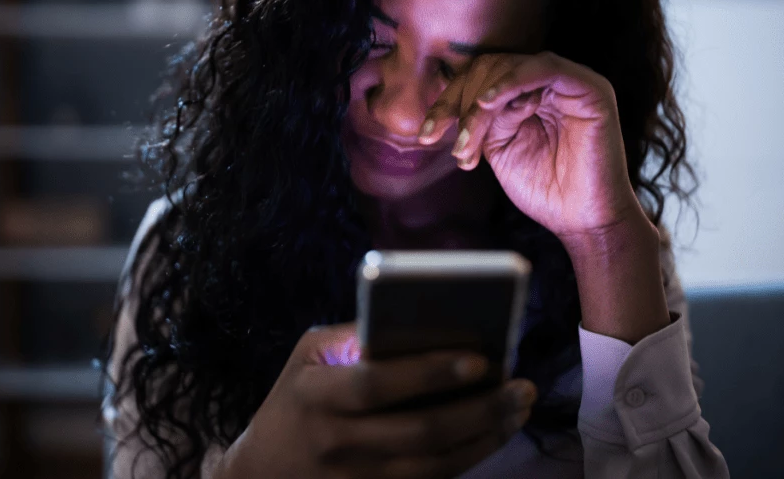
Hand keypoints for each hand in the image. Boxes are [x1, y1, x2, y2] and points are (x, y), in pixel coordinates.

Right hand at [219, 321, 536, 478]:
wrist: (261, 474)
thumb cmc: (296, 399)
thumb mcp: (309, 357)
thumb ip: (358, 337)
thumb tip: (430, 320)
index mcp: (317, 394)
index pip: (378, 383)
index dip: (431, 373)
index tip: (481, 359)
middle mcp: (336, 442)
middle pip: (420, 432)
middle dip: (480, 409)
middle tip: (522, 387)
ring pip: (436, 466)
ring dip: (486, 438)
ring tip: (518, 409)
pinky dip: (469, 459)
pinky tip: (493, 435)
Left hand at [418, 50, 645, 242]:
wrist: (581, 221)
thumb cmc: (545, 190)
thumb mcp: (499, 149)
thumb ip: (483, 119)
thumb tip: (463, 97)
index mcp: (527, 95)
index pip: (480, 78)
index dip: (449, 100)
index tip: (426, 134)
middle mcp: (548, 83)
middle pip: (490, 66)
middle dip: (461, 102)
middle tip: (456, 144)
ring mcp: (569, 83)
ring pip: (510, 66)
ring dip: (480, 101)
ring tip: (469, 139)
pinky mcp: (590, 88)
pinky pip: (544, 67)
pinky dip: (511, 82)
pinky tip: (489, 103)